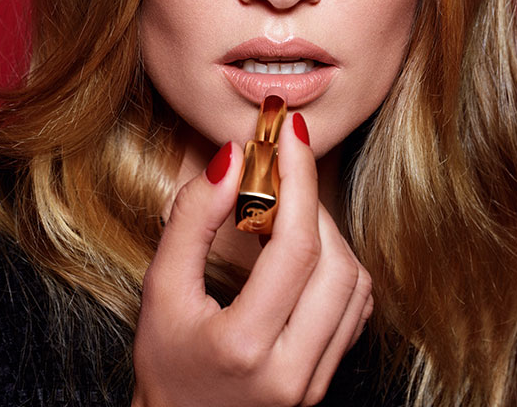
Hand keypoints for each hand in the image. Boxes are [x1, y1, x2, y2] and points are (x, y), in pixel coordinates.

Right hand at [131, 114, 372, 406]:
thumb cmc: (165, 364)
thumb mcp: (160, 289)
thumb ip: (192, 219)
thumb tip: (233, 158)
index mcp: (245, 345)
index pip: (295, 246)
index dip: (299, 179)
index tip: (290, 135)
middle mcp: (292, 370)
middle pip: (335, 262)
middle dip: (313, 204)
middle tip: (281, 177)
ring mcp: (315, 381)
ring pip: (355, 283)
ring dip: (328, 235)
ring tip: (287, 217)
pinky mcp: (327, 379)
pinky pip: (357, 307)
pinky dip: (339, 266)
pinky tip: (304, 254)